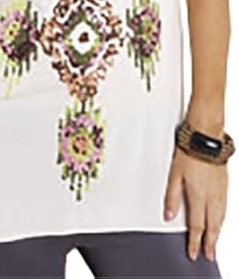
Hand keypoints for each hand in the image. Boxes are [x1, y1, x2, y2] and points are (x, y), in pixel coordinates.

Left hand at [163, 145, 227, 261]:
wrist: (205, 138)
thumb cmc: (189, 152)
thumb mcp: (174, 175)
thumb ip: (172, 197)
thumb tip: (169, 215)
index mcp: (198, 196)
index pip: (197, 226)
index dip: (195, 242)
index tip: (194, 253)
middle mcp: (212, 197)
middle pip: (212, 226)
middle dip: (210, 243)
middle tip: (209, 256)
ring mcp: (221, 191)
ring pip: (221, 219)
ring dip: (217, 233)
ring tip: (213, 242)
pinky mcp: (225, 185)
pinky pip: (225, 209)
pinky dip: (222, 220)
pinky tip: (220, 220)